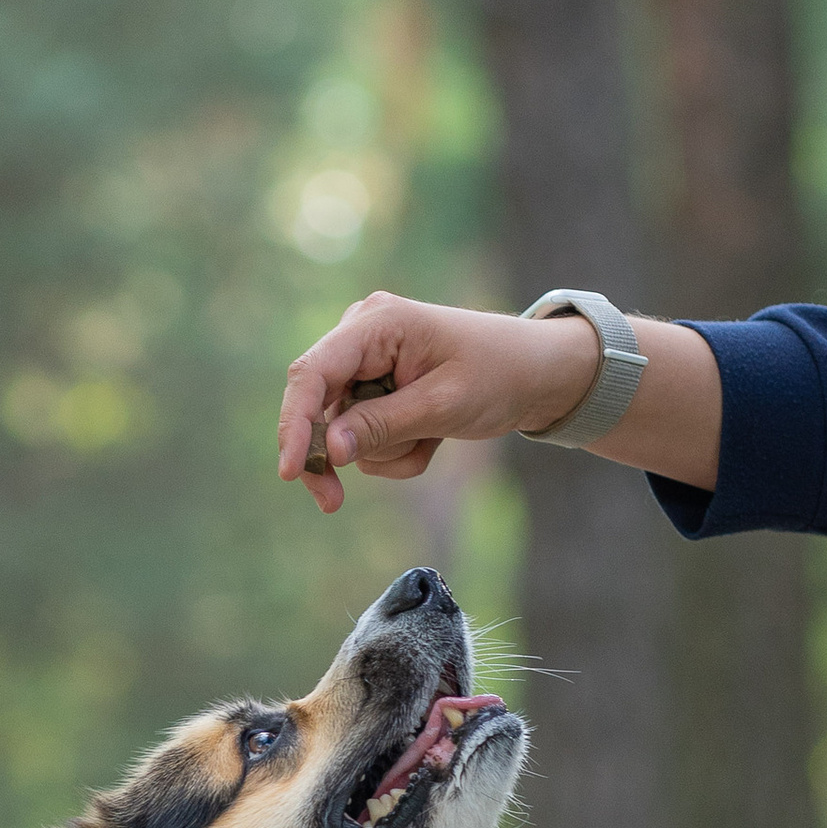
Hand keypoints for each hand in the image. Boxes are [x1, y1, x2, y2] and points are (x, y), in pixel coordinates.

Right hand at [275, 293, 600, 514]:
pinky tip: (430, 438)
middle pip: (316, 406)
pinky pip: (364, 434)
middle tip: (332, 504)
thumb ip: (383, 426)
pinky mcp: (375, 386)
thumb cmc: (499, 374)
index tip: (290, 472)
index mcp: (376, 323)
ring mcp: (366, 361)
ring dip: (384, 451)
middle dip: (338, 453)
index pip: (313, 373)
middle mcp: (361, 336)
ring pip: (343, 429)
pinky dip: (395, 449)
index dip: (294, 423)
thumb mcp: (443, 405)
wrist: (537, 374)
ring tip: (431, 440)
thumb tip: (329, 450)